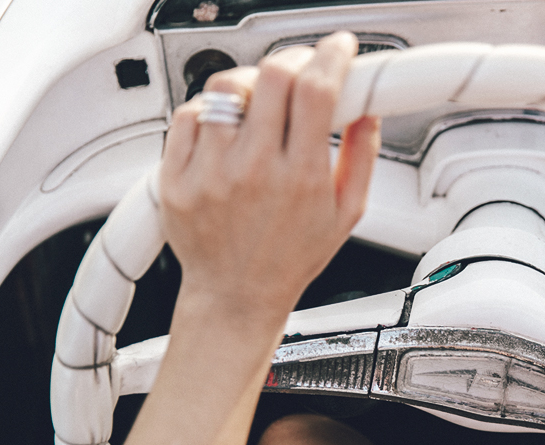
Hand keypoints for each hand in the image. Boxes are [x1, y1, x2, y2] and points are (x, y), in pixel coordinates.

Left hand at [158, 32, 380, 326]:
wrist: (236, 296)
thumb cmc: (289, 259)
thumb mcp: (346, 215)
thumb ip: (362, 158)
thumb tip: (367, 110)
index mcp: (302, 179)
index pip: (317, 90)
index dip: (331, 56)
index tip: (337, 48)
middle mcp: (254, 172)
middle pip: (271, 76)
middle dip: (294, 59)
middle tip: (301, 68)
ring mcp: (210, 173)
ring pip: (225, 87)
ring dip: (249, 81)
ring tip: (260, 100)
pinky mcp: (177, 178)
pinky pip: (188, 114)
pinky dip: (210, 109)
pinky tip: (227, 127)